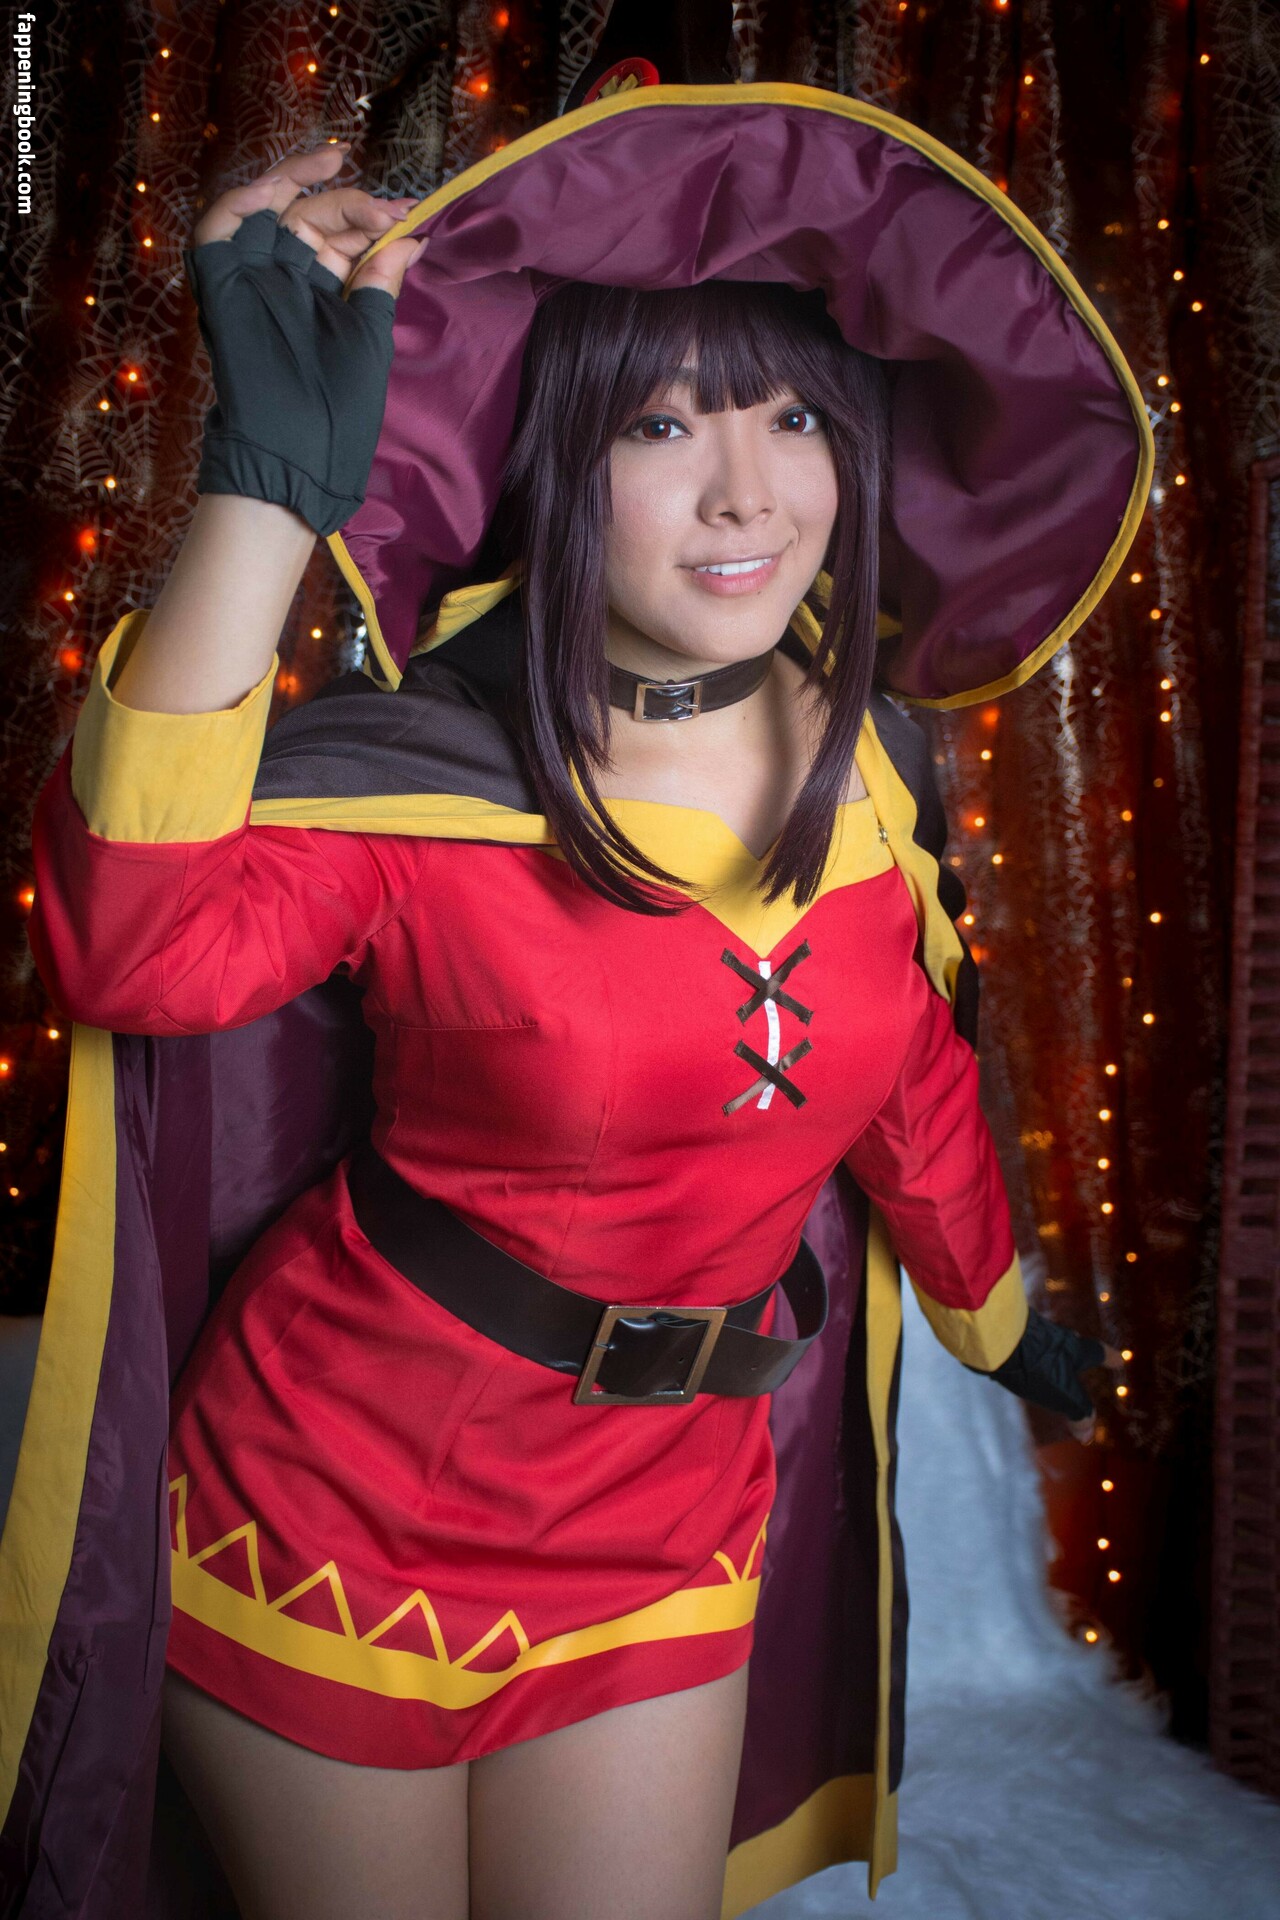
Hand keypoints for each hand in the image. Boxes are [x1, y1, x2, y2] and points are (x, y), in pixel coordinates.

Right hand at [183, 143, 426, 535]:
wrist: (299, 453)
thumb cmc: (340, 409)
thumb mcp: (370, 338)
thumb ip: (381, 284)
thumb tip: (412, 239)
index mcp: (322, 295)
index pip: (338, 238)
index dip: (370, 219)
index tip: (406, 215)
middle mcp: (284, 283)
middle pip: (307, 218)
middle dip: (347, 204)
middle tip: (386, 209)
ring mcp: (251, 282)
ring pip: (262, 211)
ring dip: (292, 180)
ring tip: (331, 164)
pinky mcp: (220, 287)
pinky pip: (215, 231)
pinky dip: (238, 203)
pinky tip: (275, 188)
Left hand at [964, 1309, 1126, 1440]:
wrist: (997, 1338)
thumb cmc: (1038, 1366)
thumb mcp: (1064, 1394)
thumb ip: (1078, 1412)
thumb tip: (1087, 1435)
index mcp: (1074, 1349)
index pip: (1098, 1352)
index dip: (1110, 1357)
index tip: (1120, 1359)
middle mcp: (1056, 1336)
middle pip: (1072, 1343)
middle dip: (1078, 1351)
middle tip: (1084, 1357)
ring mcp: (1032, 1331)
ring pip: (1049, 1342)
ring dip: (1053, 1351)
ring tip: (1052, 1361)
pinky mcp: (1010, 1333)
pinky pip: (1026, 1343)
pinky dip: (1030, 1351)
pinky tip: (1021, 1359)